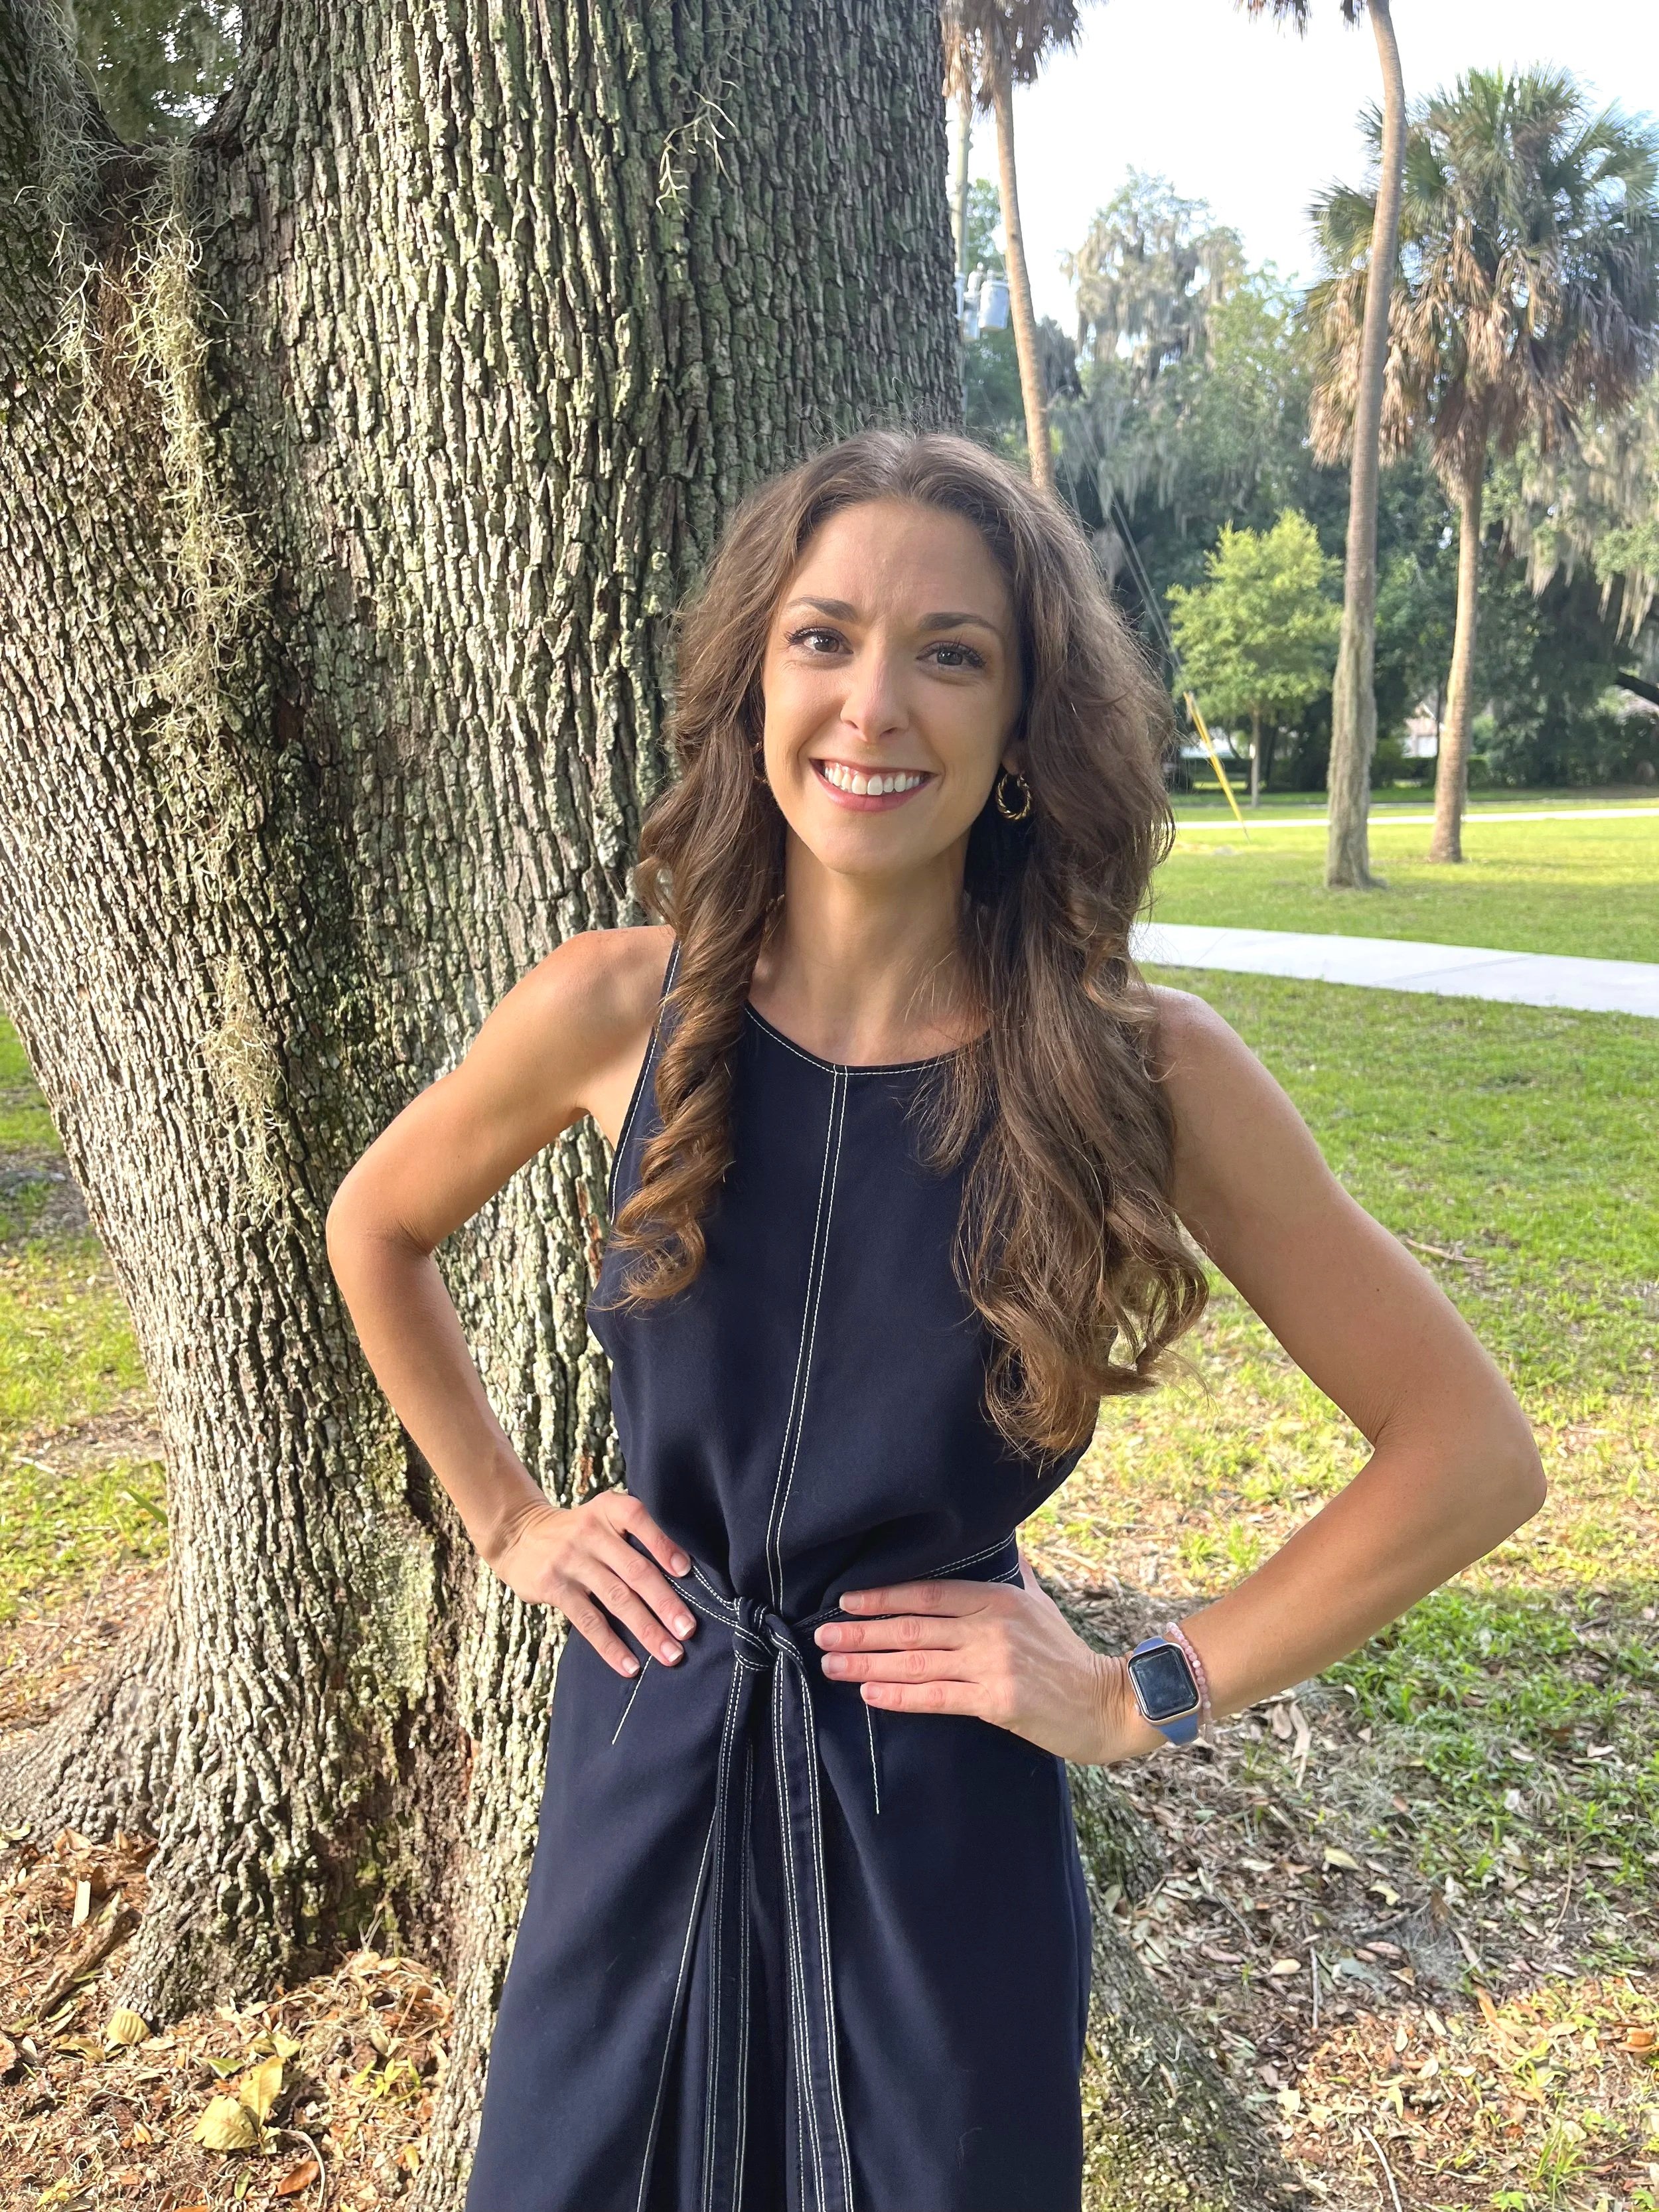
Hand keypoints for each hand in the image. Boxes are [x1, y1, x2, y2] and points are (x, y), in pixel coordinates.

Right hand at [487, 1492, 698, 1677]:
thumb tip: (682, 1577)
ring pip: (616, 1599)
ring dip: (646, 1629)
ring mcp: (571, 1560)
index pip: (638, 1520)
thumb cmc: (578, 1531)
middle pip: (634, 1570)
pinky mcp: (554, 1587)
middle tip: (688, 1630)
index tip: (685, 1571)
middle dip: (665, 1603)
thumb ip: (634, 1536)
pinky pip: (589, 1621)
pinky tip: (630, 1665)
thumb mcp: (603, 1518)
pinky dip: (611, 1646)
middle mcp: (591, 1532)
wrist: (519, 1535)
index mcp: (609, 1509)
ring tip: (670, 1654)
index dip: (663, 1545)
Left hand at [813, 1546, 1163, 1764]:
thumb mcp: (1039, 1602)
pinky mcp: (997, 1701)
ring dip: (867, 1663)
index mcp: (997, 1598)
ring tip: (831, 1663)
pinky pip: (936, 1697)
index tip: (845, 1599)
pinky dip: (899, 1695)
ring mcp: (993, 1664)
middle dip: (861, 1630)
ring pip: (916, 1661)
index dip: (883, 1596)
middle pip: (912, 1626)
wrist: (1107, 1701)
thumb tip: (1004, 1542)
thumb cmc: (1066, 1654)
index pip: (927, 1592)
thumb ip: (1015, 1573)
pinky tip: (869, 1693)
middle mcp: (990, 1626)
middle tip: (820, 1633)